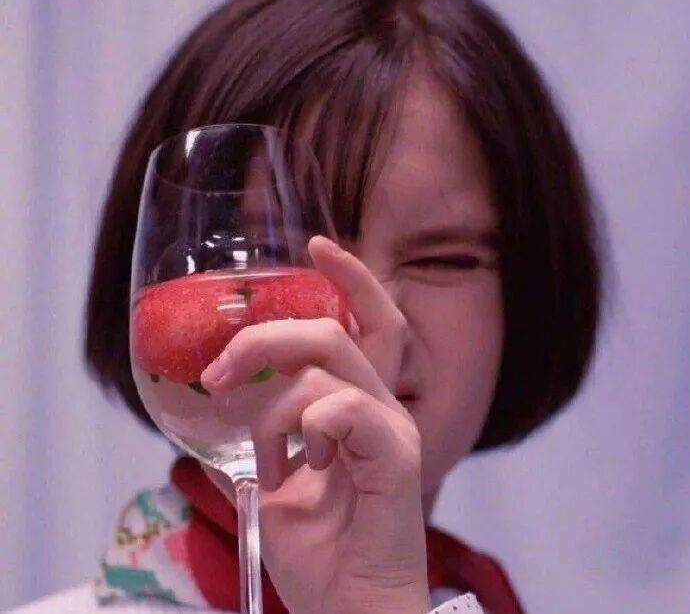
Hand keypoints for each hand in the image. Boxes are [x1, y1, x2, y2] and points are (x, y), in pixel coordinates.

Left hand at [200, 235, 429, 613]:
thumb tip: (220, 405)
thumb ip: (261, 436)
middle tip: (220, 368)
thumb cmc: (319, 553)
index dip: (350, 279)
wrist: (347, 610)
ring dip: (274, 404)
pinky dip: (307, 426)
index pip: (369, 324)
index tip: (317, 245)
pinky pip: (345, 409)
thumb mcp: (275, 483)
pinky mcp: (398, 455)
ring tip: (266, 455)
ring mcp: (392, 428)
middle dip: (270, 334)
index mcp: (359, 407)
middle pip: (337, 330)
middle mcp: (382, 407)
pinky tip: (303, 465)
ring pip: (330, 363)